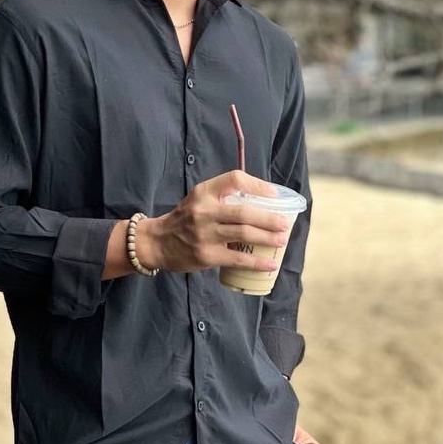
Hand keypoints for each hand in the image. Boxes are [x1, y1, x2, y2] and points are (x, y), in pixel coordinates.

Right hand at [138, 170, 291, 273]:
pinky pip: (237, 259)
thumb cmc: (185, 218)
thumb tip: (260, 200)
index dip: (257, 185)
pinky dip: (257, 262)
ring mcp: (205, 234)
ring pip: (243, 234)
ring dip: (267, 237)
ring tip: (282, 240)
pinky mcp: (206, 255)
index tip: (273, 193)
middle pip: (244, 212)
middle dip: (269, 218)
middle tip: (284, 224)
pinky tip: (270, 263)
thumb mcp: (198, 199)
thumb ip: (222, 196)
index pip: (234, 179)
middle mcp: (204, 211)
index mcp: (204, 192)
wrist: (158, 241)